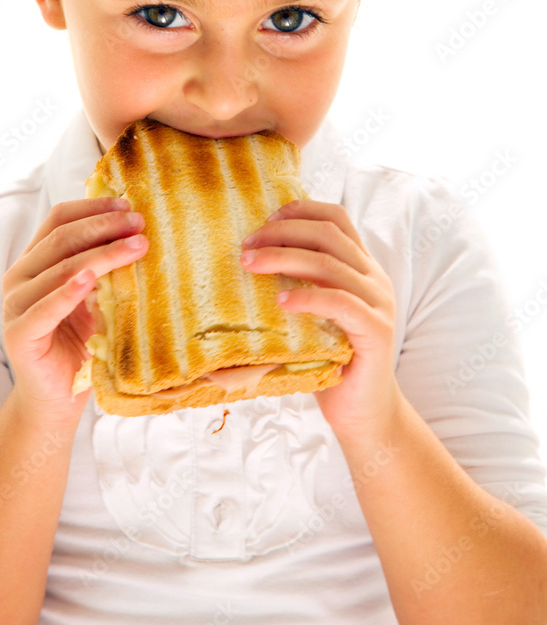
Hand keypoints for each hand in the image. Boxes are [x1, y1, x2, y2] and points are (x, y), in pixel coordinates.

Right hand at [2, 197, 147, 427]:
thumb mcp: (95, 298)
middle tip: (140, 223)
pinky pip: (46, 308)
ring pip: (62, 268)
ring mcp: (16, 305)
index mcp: (34, 261)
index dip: (93, 208)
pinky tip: (91, 279)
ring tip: (137, 247)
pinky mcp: (20, 334)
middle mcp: (19, 277)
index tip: (129, 205)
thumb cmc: (81, 344)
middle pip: (62, 238)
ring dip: (103, 253)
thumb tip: (139, 233)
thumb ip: (104, 268)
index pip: (59, 219)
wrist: (57, 397)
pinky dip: (68, 292)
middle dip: (104, 226)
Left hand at [240, 199, 399, 442]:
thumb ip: (297, 286)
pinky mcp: (375, 330)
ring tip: (250, 264)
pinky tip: (280, 301)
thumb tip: (247, 261)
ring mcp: (378, 303)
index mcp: (361, 268)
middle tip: (247, 245)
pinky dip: (307, 297)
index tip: (265, 219)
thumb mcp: (311, 316)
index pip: (337, 219)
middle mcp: (374, 279)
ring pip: (330, 264)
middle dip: (283, 233)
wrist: (363, 412)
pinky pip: (340, 303)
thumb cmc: (329, 362)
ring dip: (284, 259)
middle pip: (328, 235)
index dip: (301, 211)